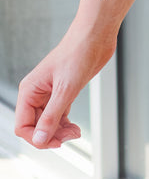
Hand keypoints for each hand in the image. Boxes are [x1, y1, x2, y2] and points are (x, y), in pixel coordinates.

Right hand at [14, 26, 115, 148]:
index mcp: (30, 90)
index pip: (23, 125)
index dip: (37, 138)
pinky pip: (59, 115)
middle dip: (51, 135)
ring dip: (60, 132)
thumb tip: (40, 139)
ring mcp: (51, 92)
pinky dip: (66, 124)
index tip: (55, 143)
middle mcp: (37, 93)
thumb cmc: (78, 52)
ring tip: (76, 132)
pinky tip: (75, 127)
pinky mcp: (65, 91)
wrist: (96, 35)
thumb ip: (52, 116)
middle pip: (36, 126)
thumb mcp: (65, 89)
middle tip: (70, 137)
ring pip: (48, 122)